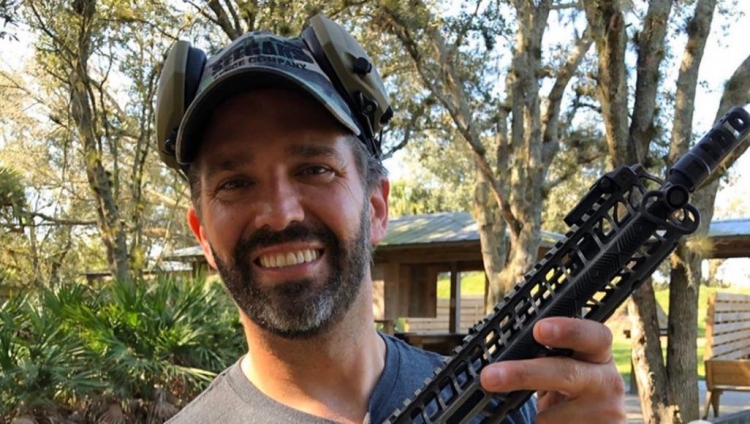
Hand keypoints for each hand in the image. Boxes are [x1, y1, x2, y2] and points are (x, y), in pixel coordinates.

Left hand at [479, 317, 625, 423]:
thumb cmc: (572, 389)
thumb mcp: (565, 367)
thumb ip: (548, 357)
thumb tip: (505, 356)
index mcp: (598, 354)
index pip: (594, 335)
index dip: (568, 330)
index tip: (538, 329)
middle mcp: (607, 381)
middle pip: (566, 373)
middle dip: (524, 374)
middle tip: (490, 377)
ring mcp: (605, 412)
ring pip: (552, 415)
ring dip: (539, 415)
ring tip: (546, 414)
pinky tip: (554, 422)